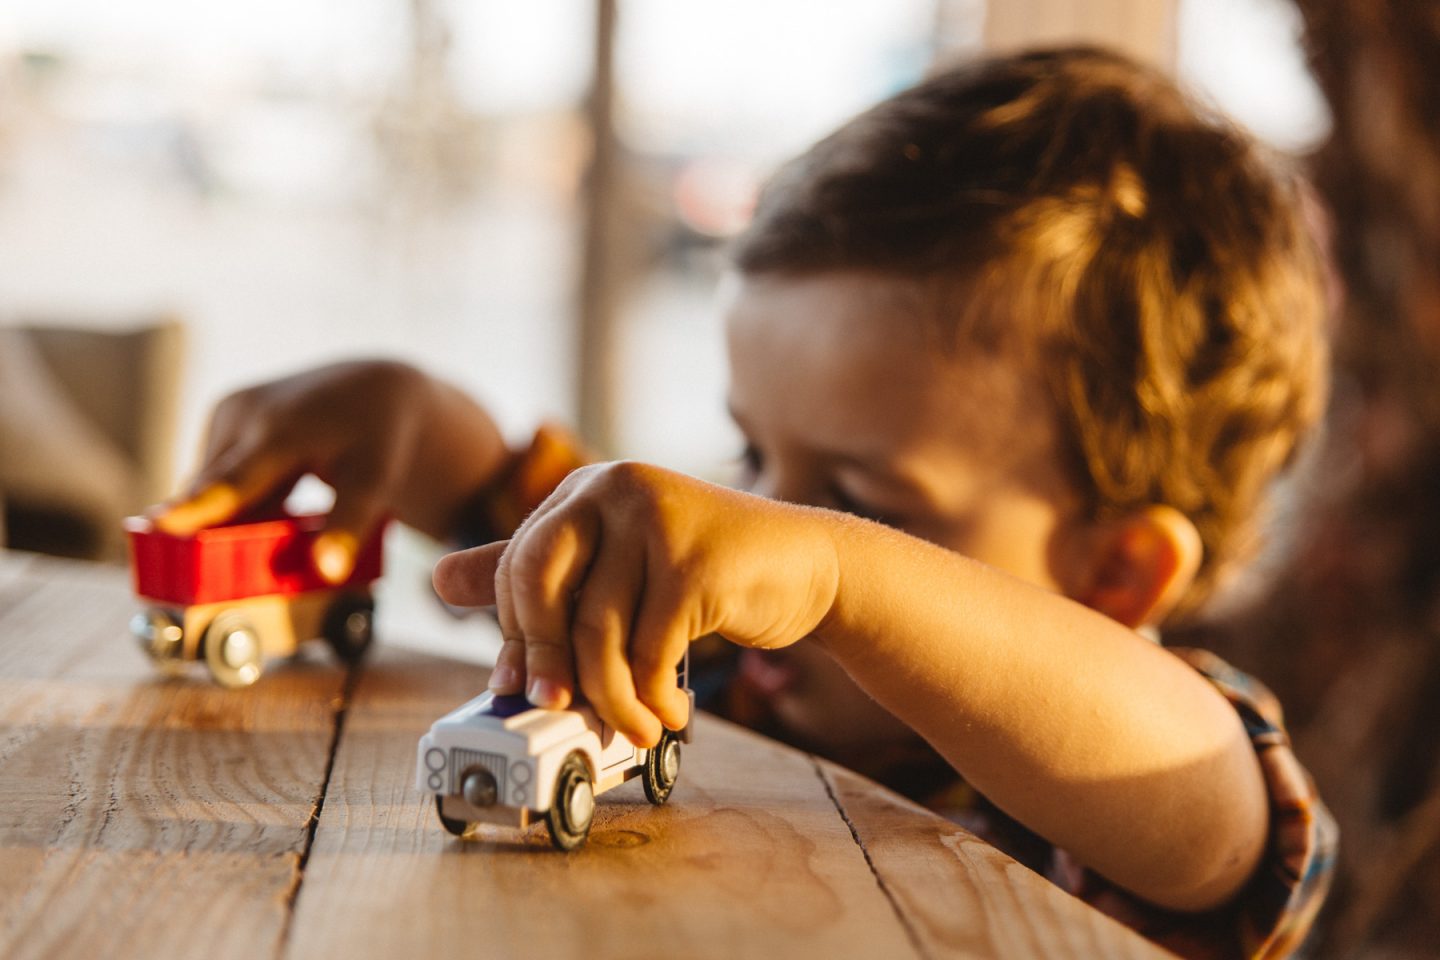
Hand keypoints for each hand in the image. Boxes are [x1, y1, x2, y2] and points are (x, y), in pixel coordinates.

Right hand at [152, 360, 508, 580]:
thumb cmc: (375, 439)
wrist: (371, 389)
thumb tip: (326, 569)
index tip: (160, 528)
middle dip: (202, 532)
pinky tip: (272, 497)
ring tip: (274, 515)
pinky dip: (232, 499)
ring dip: (224, 516)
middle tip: (192, 576)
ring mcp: (227, 413)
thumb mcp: (375, 480)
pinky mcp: (221, 420)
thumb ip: (349, 524)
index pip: (234, 478)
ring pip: (210, 486)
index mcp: (281, 428)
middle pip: (211, 490)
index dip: (197, 507)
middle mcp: (244, 414)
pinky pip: (215, 475)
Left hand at [431, 461, 840, 744]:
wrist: (807, 565)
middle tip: (558, 710)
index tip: (521, 686)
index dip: (514, 635)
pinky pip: (648, 650)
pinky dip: (654, 696)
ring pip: (596, 630)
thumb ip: (537, 573)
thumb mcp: (616, 567)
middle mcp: (615, 489)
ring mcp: (656, 519)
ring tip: (633, 727)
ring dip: (610, 697)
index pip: (518, 564)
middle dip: (543, 661)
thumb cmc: (704, 570)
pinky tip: (671, 711)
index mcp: (586, 489)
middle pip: (540, 585)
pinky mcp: (694, 561)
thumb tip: (439, 579)